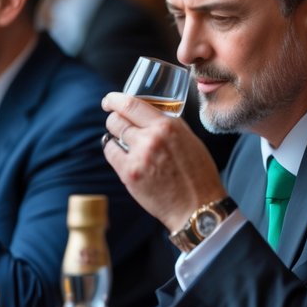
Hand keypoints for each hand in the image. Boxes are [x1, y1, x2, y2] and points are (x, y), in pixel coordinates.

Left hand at [101, 92, 225, 233]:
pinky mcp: (129, 173)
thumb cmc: (197, 175)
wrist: (197, 206)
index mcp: (168, 125)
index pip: (131, 103)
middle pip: (117, 118)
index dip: (114, 100)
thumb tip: (148, 117)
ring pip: (112, 134)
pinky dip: (113, 151)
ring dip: (114, 135)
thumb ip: (168, 127)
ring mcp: (139, 155)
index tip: (109, 101)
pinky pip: (111, 152)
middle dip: (114, 118)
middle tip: (116, 123)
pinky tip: (121, 155)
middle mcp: (152, 137)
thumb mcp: (189, 140)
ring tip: (124, 142)